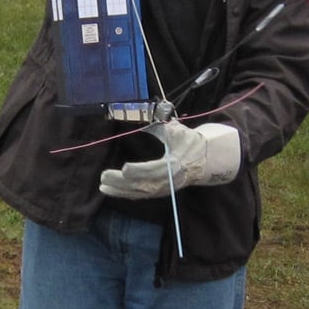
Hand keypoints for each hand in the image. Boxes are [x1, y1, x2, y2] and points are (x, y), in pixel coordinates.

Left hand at [99, 120, 240, 199]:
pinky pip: (141, 194)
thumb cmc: (189, 142)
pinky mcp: (159, 191)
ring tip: (103, 186)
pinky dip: (126, 193)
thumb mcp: (177, 131)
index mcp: (174, 165)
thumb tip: (146, 113)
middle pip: (142, 185)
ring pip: (139, 193)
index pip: (154, 170)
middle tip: (104, 176)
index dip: (139, 170)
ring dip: (120, 191)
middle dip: (122, 183)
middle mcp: (168, 181)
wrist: (204, 159)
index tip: (124, 168)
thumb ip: (161, 125)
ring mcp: (163, 188)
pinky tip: (112, 190)